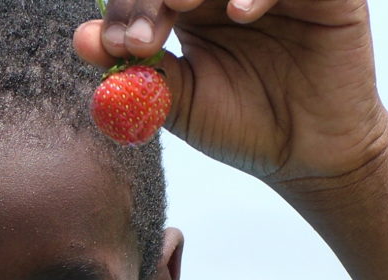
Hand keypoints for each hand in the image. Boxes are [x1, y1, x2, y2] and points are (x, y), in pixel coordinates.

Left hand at [74, 0, 387, 191]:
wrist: (306, 157)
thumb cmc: (241, 127)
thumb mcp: (178, 102)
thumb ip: (134, 71)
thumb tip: (80, 40)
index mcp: (190, 8)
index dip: (126, 8)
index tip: (115, 47)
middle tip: (140, 34)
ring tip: (178, 4)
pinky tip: (239, 14)